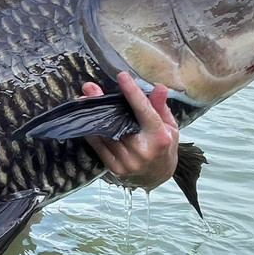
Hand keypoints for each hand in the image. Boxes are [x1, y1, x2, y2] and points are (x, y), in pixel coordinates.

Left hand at [82, 71, 178, 190]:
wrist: (157, 177)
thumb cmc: (164, 146)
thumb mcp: (170, 127)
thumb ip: (160, 107)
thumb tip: (159, 87)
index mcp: (159, 137)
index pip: (144, 111)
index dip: (132, 93)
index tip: (122, 76)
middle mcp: (142, 150)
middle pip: (118, 122)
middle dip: (102, 102)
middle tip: (89, 87)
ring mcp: (127, 161)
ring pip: (106, 134)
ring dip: (93, 116)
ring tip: (84, 100)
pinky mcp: (115, 168)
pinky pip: (99, 146)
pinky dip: (92, 132)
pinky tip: (86, 120)